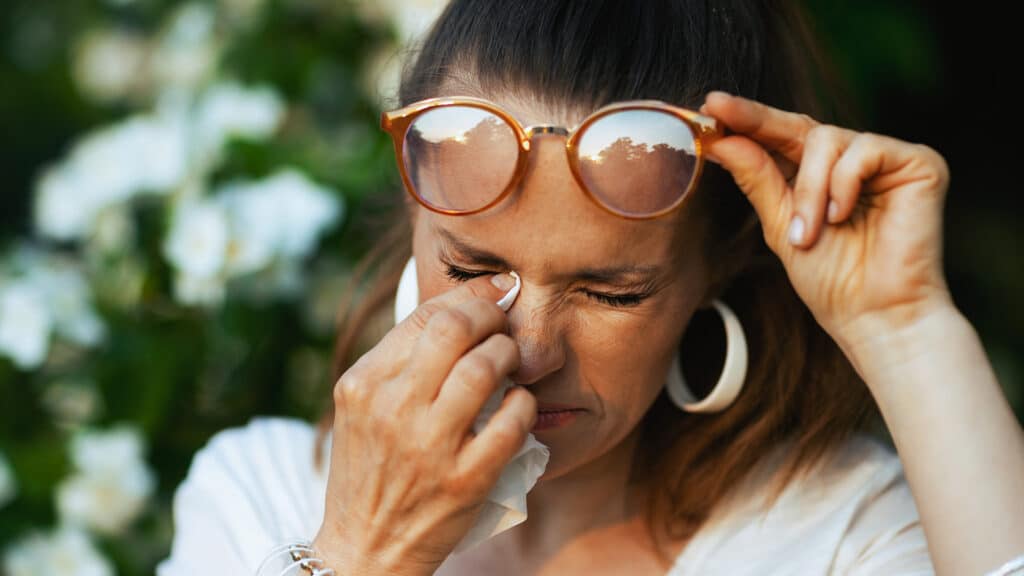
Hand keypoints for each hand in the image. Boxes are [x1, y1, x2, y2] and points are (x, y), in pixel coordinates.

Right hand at [313, 273, 533, 575]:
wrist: (364, 549)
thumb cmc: (370, 470)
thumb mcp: (364, 408)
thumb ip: (401, 361)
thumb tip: (462, 307)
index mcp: (364, 384)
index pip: (426, 316)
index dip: (470, 297)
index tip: (494, 295)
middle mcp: (392, 409)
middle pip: (456, 329)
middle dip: (492, 317)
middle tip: (504, 327)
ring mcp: (428, 446)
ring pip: (486, 368)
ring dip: (510, 355)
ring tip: (513, 363)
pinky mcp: (464, 480)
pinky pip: (512, 422)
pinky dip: (524, 405)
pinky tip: (518, 406)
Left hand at [699, 91, 953, 362]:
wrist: (874, 315)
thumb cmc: (831, 280)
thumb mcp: (780, 225)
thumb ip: (758, 179)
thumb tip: (723, 140)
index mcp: (821, 175)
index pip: (782, 136)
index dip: (747, 119)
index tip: (710, 105)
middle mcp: (854, 160)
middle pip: (800, 125)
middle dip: (757, 125)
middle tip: (719, 115)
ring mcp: (887, 159)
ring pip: (826, 138)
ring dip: (808, 189)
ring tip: (807, 233)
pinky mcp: (919, 163)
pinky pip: (864, 150)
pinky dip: (843, 185)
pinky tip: (843, 217)